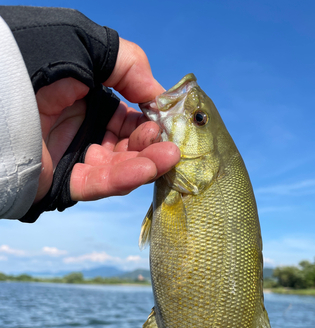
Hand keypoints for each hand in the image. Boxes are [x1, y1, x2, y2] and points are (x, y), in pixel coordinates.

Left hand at [34, 38, 179, 202]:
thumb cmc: (33, 60)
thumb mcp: (87, 46)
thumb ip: (129, 66)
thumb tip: (159, 98)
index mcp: (84, 99)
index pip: (126, 116)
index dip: (149, 119)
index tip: (168, 121)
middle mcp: (79, 128)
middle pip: (125, 145)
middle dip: (150, 144)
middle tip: (170, 143)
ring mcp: (71, 157)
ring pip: (117, 167)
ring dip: (146, 164)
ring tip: (170, 157)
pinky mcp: (61, 182)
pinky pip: (97, 184)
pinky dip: (124, 178)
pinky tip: (148, 169)